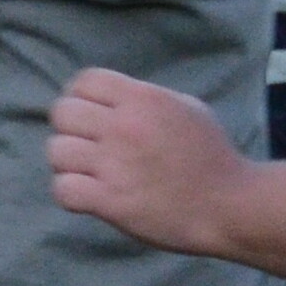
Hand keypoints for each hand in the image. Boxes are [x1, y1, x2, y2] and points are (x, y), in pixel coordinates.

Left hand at [45, 67, 252, 254]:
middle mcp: (123, 126)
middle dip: (70, 128)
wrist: (229, 205)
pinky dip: (70, 193)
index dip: (80, 95)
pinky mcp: (110, 201)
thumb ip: (146, 99)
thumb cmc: (213, 156)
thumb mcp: (186, 108)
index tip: (89, 114)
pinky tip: (88, 195)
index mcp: (143, 99)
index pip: (84, 81)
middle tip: (86, 144)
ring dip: (67, 162)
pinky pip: (63, 189)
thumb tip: (114, 99)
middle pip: (63, 113)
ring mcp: (114, 165)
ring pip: (57, 151)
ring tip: (86, 171)